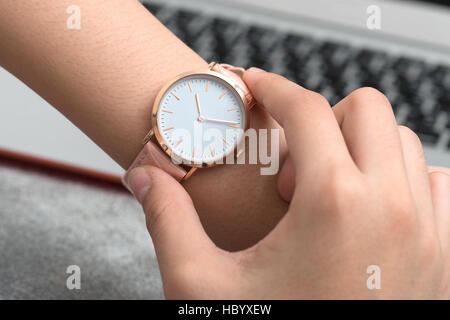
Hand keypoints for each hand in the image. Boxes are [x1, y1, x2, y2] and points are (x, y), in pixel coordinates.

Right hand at [125, 69, 448, 298]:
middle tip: (289, 164)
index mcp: (333, 204)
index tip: (255, 84)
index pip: (306, 108)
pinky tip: (366, 210)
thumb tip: (144, 175)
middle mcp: (392, 209)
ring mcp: (428, 234)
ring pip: (404, 144)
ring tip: (324, 192)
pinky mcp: (444, 260)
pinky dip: (404, 180)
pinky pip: (436, 187)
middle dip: (321, 117)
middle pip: (366, 110)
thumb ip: (169, 220)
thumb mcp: (202, 285)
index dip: (272, 86)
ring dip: (361, 148)